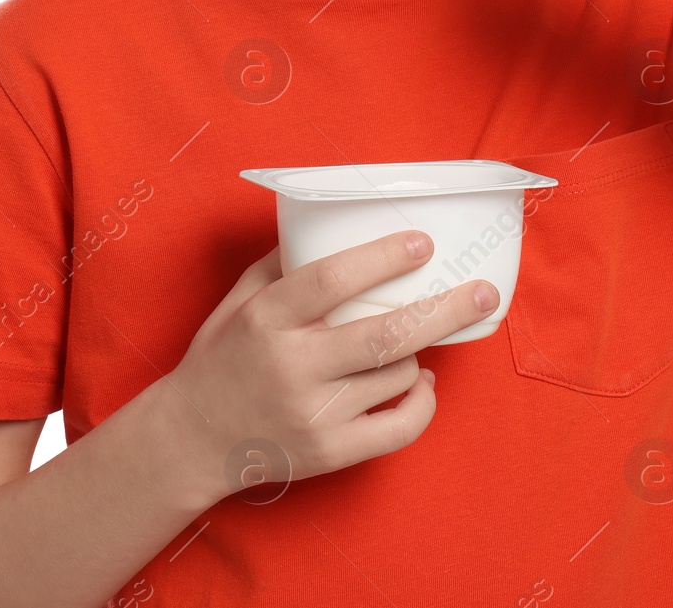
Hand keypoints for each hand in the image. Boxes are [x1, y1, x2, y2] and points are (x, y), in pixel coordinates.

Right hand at [167, 232, 499, 497]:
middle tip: (483, 291)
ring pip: (395, 373)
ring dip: (419, 350)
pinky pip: (398, 428)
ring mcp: (312, 414)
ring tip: (419, 336)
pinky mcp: (328, 453)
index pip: (331, 281)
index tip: (422, 243)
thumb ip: (284, 261)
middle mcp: (291, 365)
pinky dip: (422, 403)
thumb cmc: (221, 356)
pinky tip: (423, 382)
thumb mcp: (239, 298)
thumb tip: (335, 220)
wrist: (188, 440)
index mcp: (267, 318)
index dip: (382, 259)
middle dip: (444, 309)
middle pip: (384, 333)